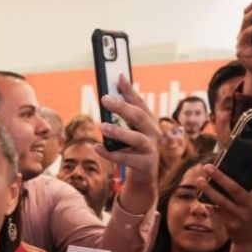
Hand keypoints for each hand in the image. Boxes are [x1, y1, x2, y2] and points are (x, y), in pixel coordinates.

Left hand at [95, 74, 160, 213]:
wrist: (145, 175)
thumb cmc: (134, 148)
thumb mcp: (131, 131)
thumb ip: (123, 116)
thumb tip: (109, 94)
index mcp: (149, 121)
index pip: (140, 102)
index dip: (129, 90)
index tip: (119, 76)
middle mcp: (154, 133)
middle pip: (138, 117)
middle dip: (122, 107)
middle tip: (104, 99)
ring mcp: (151, 149)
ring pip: (136, 139)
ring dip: (118, 132)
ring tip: (102, 126)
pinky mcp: (145, 165)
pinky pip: (125, 159)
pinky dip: (110, 153)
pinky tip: (97, 147)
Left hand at [196, 147, 251, 245]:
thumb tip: (248, 165)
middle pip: (234, 189)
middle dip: (220, 177)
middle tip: (207, 166)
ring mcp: (239, 216)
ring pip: (221, 201)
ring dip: (208, 190)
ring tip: (199, 180)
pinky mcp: (228, 224)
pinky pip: (215, 210)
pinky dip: (208, 203)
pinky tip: (200, 195)